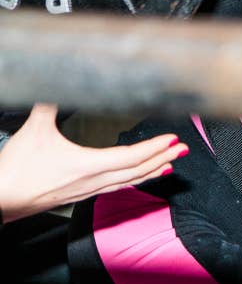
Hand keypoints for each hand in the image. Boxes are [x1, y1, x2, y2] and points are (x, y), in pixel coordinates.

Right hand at [0, 105, 186, 224]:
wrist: (1, 200)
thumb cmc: (16, 171)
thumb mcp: (34, 130)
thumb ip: (48, 104)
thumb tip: (56, 83)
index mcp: (88, 166)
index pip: (131, 157)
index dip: (154, 148)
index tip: (172, 140)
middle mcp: (93, 181)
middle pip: (137, 171)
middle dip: (162, 158)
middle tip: (182, 150)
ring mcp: (88, 191)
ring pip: (129, 182)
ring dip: (152, 172)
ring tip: (170, 164)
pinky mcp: (81, 195)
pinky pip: (116, 188)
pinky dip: (134, 182)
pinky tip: (139, 179)